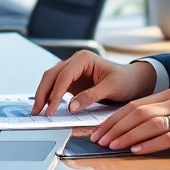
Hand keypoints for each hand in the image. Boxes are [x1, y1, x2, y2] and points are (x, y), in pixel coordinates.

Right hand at [31, 51, 156, 115]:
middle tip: (37, 111)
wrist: (133, 80)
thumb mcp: (111, 88)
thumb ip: (90, 96)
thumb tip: (71, 107)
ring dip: (43, 95)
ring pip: (51, 80)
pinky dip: (50, 96)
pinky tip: (47, 108)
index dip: (55, 93)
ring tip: (38, 111)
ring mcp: (73, 71)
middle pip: (51, 76)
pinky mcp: (73, 82)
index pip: (64, 76)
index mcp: (84, 58)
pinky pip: (57, 87)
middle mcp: (75, 62)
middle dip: (42, 93)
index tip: (50, 109)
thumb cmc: (125, 79)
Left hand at [88, 87, 169, 158]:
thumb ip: (164, 117)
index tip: (99, 131)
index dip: (113, 118)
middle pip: (137, 112)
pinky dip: (149, 144)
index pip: (134, 105)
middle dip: (114, 127)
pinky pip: (168, 137)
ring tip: (112, 146)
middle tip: (98, 140)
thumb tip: (133, 131)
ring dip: (126, 136)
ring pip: (149, 123)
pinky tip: (137, 151)